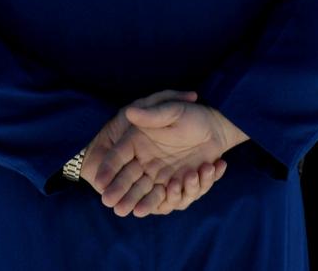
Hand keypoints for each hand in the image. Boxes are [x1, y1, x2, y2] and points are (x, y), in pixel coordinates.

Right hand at [82, 90, 238, 216]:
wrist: (217, 127)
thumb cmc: (191, 115)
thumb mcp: (172, 111)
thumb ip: (151, 114)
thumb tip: (129, 111)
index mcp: (138, 142)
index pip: (118, 157)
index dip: (109, 169)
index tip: (100, 181)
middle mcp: (147, 162)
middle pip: (130, 181)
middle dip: (122, 194)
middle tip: (114, 207)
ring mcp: (163, 176)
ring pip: (152, 194)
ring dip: (147, 201)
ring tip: (147, 204)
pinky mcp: (181, 185)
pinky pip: (179, 195)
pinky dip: (185, 191)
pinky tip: (192, 180)